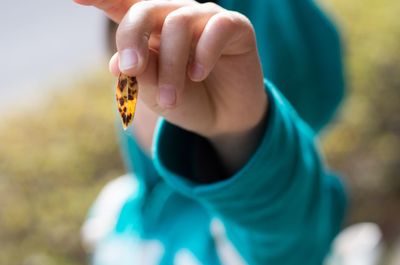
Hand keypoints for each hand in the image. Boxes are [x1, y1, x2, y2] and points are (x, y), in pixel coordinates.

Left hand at [75, 0, 267, 172]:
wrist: (222, 119)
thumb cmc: (185, 102)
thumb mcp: (155, 95)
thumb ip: (139, 76)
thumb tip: (118, 61)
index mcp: (151, 31)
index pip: (122, 5)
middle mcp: (175, 17)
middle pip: (145, 9)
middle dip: (132, 39)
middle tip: (132, 71)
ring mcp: (205, 18)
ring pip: (178, 23)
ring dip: (171, 66)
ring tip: (170, 100)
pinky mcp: (235, 27)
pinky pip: (217, 27)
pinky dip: (204, 53)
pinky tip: (198, 75)